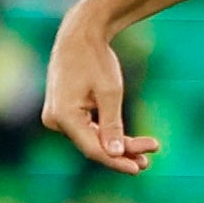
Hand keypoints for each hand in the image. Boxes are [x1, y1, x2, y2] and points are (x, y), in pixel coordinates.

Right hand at [44, 13, 157, 173]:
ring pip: (90, 139)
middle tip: (148, 162)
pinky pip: (86, 129)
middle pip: (92, 145)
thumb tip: (115, 154)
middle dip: (121, 153)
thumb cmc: (95, 59)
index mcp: (64, 116)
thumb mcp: (110, 92)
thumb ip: (112, 126)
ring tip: (144, 154)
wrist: (80, 35)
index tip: (139, 168)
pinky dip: (105, 134)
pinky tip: (127, 143)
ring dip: (116, 145)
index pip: (93, 149)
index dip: (117, 161)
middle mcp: (55, 121)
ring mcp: (57, 117)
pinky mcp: (63, 113)